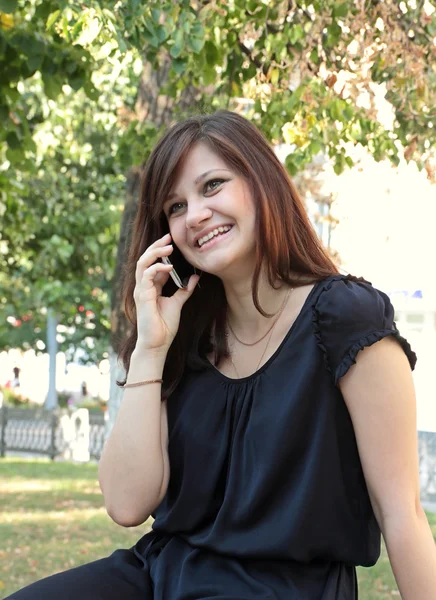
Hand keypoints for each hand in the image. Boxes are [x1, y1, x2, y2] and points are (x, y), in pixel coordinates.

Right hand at [133, 233, 199, 354]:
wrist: (157, 343)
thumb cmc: (165, 326)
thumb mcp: (178, 303)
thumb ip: (185, 290)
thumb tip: (195, 277)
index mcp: (151, 287)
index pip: (153, 264)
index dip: (162, 252)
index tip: (173, 242)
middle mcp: (143, 286)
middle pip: (145, 259)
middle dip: (156, 247)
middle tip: (169, 237)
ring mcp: (141, 290)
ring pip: (142, 263)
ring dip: (155, 253)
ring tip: (167, 247)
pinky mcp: (142, 296)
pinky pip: (146, 276)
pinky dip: (157, 268)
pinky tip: (169, 266)